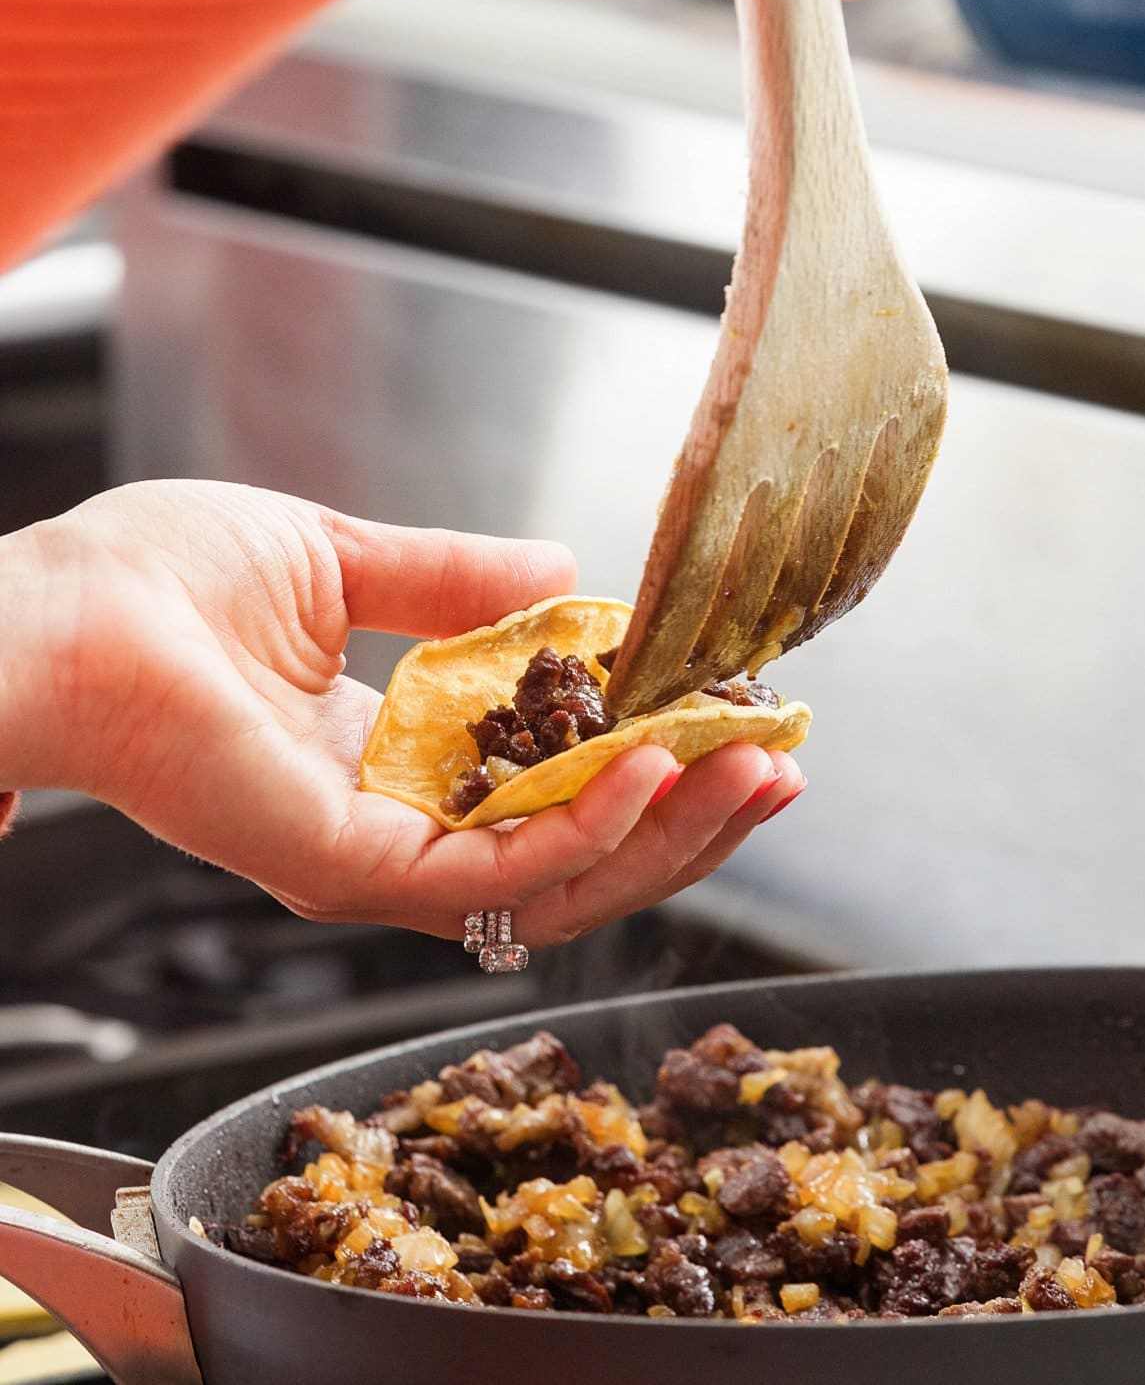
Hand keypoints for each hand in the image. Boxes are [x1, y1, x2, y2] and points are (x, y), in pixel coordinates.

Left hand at [0, 482, 804, 944]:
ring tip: (752, 769)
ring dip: (669, 827)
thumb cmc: (157, 580)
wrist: (60, 613)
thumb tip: (569, 572)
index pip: (547, 783)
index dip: (648, 755)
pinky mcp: (352, 865)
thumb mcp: (343, 559)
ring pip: (558, 880)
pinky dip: (591, 823)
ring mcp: (375, 857)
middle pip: (577, 848)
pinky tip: (657, 764)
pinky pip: (499, 870)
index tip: (726, 710)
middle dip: (689, 811)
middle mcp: (395, 822)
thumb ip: (458, 582)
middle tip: (777, 762)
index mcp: (392, 755)